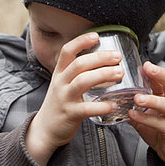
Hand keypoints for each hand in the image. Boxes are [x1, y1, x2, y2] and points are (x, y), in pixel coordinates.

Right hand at [26, 32, 122, 165]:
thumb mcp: (63, 84)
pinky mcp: (70, 114)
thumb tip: (102, 60)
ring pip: (83, 82)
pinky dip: (102, 106)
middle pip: (79, 64)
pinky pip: (87, 108)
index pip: (67, 51)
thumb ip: (77, 73)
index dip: (81, 41)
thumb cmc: (60, 104)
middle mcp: (60, 83)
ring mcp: (64, 98)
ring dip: (103, 75)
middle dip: (100, 58)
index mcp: (59, 73)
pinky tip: (113, 104)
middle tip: (117, 56)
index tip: (97, 35)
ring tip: (119, 74)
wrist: (45, 129)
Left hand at [128, 61, 164, 165]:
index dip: (154, 71)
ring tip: (137, 98)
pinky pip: (160, 123)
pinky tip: (134, 115)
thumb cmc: (160, 131)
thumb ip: (134, 106)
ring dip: (152, 99)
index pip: (163, 80)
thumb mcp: (145, 116)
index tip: (143, 64)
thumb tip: (116, 98)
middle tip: (148, 68)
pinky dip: (146, 118)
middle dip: (161, 75)